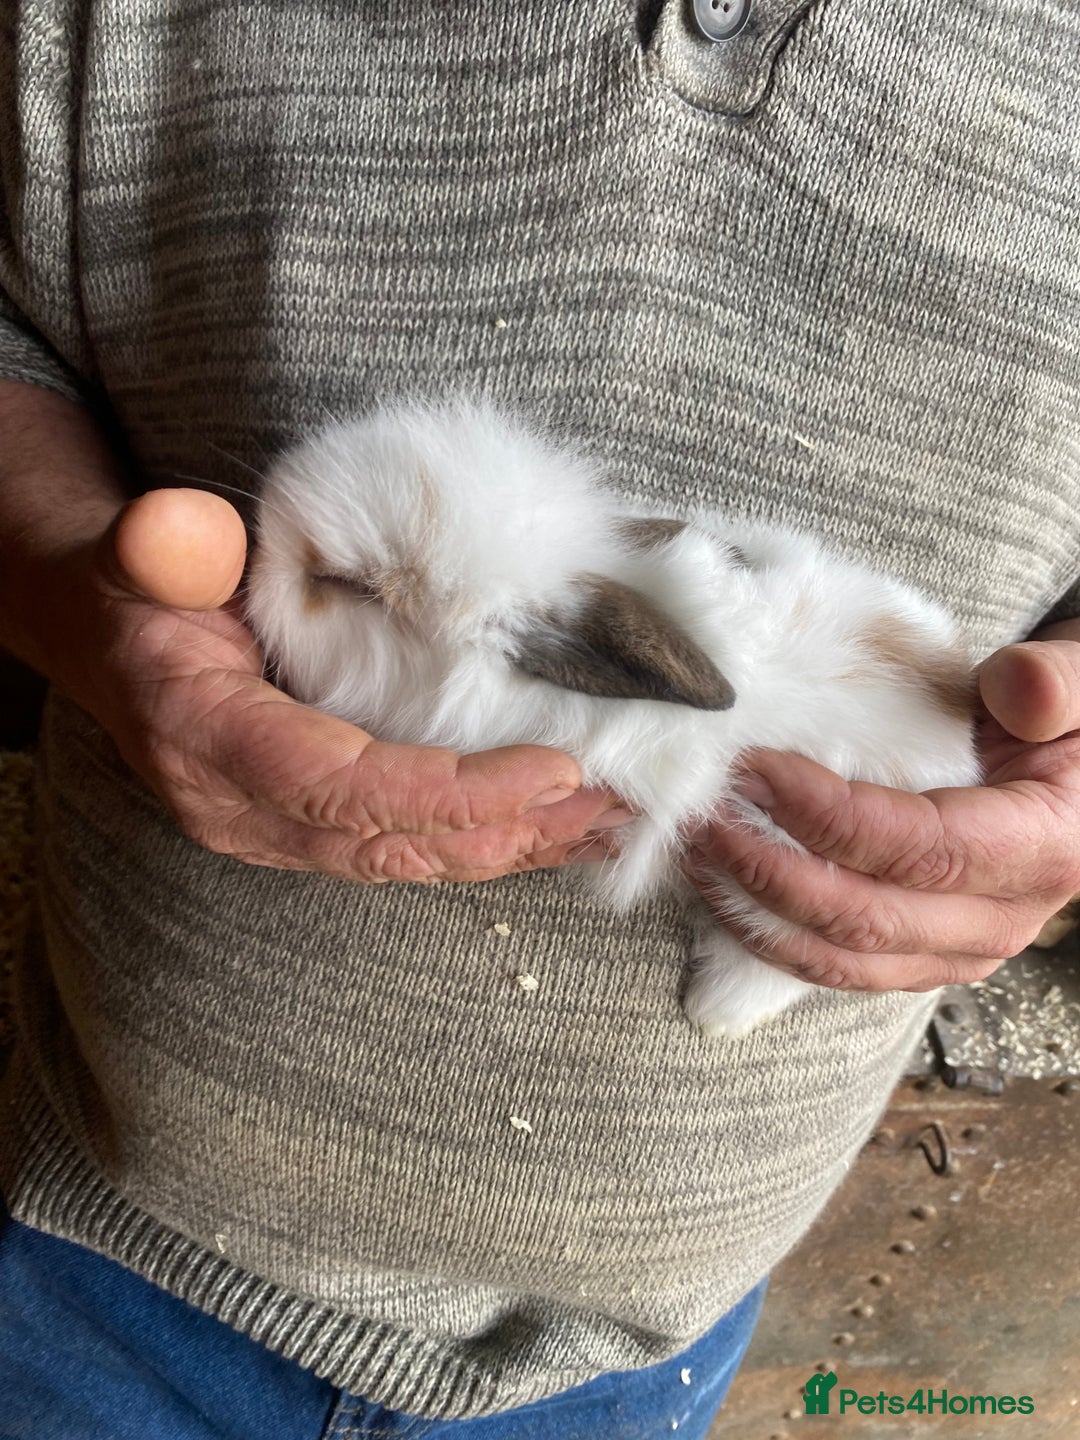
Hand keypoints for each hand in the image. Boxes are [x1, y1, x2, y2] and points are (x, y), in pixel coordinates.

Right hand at [78, 488, 622, 882]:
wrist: (109, 637)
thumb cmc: (138, 589)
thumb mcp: (142, 552)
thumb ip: (165, 545)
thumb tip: (183, 535)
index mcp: (207, 740)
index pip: (340, 788)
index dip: (448, 793)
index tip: (551, 772)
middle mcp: (242, 808)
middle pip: (388, 843)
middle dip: (506, 830)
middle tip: (608, 802)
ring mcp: (274, 829)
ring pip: (404, 859)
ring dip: (508, 845)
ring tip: (604, 821)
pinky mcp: (306, 828)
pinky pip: (401, 848)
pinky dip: (480, 841)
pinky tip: (549, 828)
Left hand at [682, 623, 1079, 992]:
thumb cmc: (1069, 716)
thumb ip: (1056, 680)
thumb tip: (1017, 692)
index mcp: (1043, 849)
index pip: (917, 849)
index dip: (826, 814)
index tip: (755, 770)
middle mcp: (1003, 920)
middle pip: (866, 919)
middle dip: (768, 870)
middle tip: (704, 812)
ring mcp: (960, 949)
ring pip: (842, 962)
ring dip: (755, 912)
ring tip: (695, 850)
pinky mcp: (924, 955)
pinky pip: (839, 968)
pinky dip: (771, 934)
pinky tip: (722, 888)